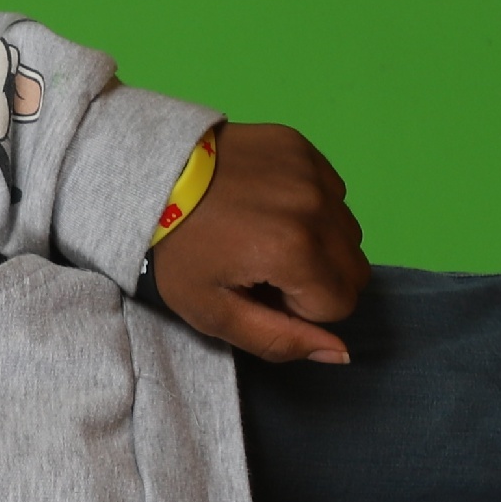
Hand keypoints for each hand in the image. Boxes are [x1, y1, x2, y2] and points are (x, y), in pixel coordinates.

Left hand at [154, 123, 367, 365]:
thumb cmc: (175, 252)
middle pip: (355, 271)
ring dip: (319, 244)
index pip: (340, 306)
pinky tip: (267, 205)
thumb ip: (280, 340)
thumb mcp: (213, 313)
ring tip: (265, 236)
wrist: (146, 178)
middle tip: (265, 269)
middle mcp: (315, 208)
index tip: (260, 292)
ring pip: (349, 232)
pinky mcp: (302, 148)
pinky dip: (311, 207)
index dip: (301, 310)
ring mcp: (312, 172)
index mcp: (294, 252)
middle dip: (317, 282)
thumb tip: (341, 354)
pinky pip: (333, 192)